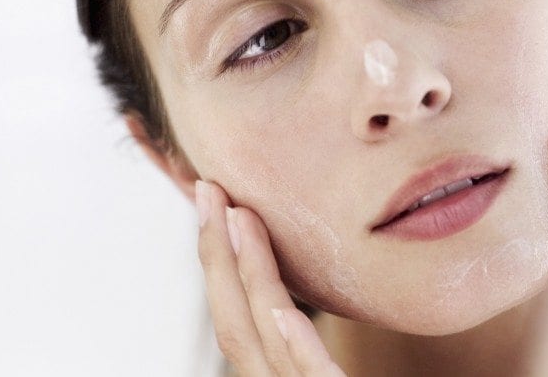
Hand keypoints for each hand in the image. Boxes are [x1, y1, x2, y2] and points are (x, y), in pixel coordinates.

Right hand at [195, 179, 345, 375]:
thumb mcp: (338, 365)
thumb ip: (321, 344)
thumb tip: (306, 289)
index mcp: (278, 373)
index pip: (239, 317)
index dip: (222, 261)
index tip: (218, 201)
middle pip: (237, 323)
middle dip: (219, 255)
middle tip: (210, 189)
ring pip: (267, 339)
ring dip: (251, 276)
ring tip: (240, 216)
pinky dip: (299, 347)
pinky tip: (288, 313)